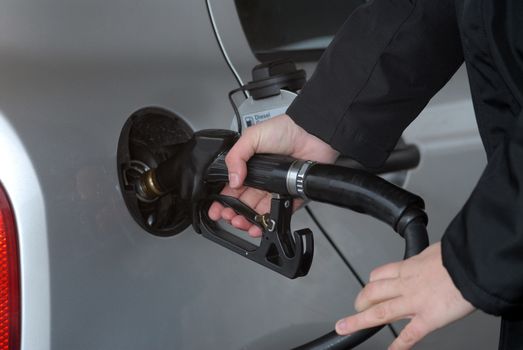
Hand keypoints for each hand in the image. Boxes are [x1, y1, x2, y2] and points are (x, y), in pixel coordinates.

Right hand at [208, 114, 337, 236]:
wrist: (311, 134)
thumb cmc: (284, 130)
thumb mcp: (252, 137)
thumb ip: (236, 157)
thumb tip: (232, 180)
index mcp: (249, 168)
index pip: (232, 189)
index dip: (223, 200)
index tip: (216, 209)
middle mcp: (261, 181)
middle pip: (243, 204)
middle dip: (232, 213)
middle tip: (228, 217)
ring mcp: (275, 190)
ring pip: (258, 212)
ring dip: (247, 220)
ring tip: (240, 222)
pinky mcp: (290, 196)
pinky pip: (279, 213)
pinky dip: (269, 222)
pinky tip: (259, 225)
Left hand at [336, 242, 474, 349]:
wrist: (471, 263)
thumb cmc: (460, 255)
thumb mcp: (438, 251)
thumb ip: (431, 259)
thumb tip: (435, 257)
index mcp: (410, 267)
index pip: (381, 274)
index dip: (371, 283)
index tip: (368, 287)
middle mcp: (407, 284)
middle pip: (373, 292)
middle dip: (360, 302)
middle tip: (354, 308)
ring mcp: (414, 302)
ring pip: (380, 312)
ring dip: (359, 321)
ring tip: (346, 327)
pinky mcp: (428, 318)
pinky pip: (409, 335)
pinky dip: (398, 346)